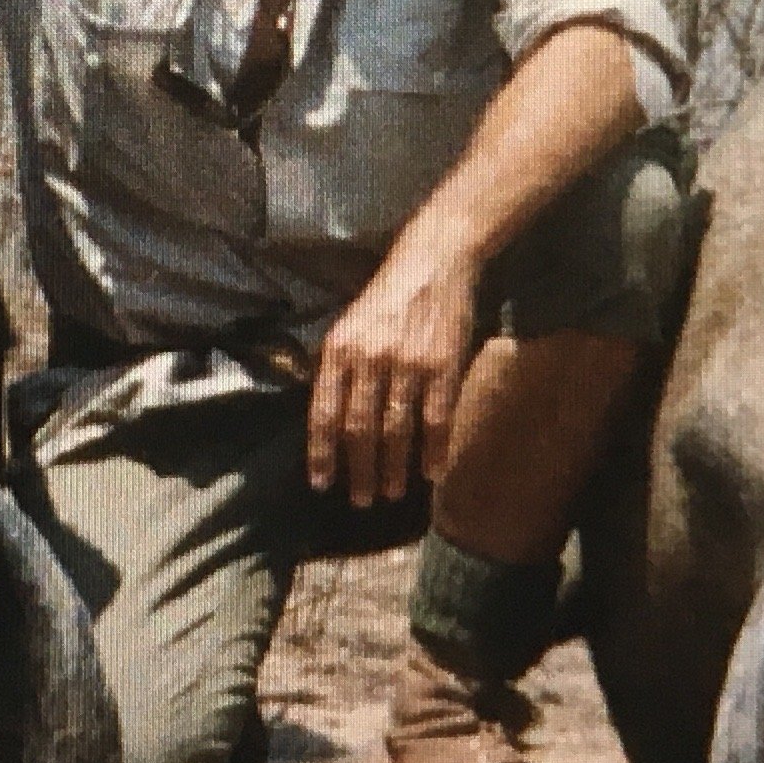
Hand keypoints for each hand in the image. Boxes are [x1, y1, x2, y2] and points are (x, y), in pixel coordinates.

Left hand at [305, 235, 479, 507]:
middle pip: (359, 429)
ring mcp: (408, 363)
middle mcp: (369, 358)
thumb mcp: (347, 325)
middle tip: (361, 501)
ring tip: (389, 493)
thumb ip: (336, 369)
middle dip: (359, 471)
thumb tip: (325, 419)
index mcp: (339, 349)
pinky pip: (436, 419)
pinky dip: (433, 451)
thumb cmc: (386, 298)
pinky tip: (431, 473)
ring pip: (396, 430)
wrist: (432, 262)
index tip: (321, 484)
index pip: (323, 413)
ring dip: (392, 469)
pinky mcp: (443, 366)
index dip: (321, 453)